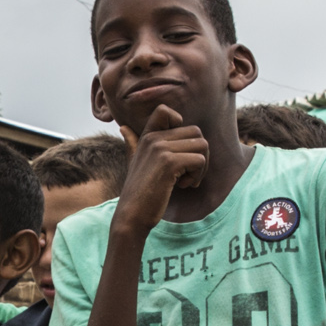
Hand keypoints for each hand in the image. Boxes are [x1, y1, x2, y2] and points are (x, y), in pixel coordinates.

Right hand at [113, 100, 210, 235]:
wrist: (132, 214)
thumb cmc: (138, 191)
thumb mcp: (134, 162)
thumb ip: (132, 143)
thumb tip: (124, 127)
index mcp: (146, 136)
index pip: (165, 111)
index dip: (182, 126)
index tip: (179, 149)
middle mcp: (153, 138)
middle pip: (196, 132)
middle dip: (199, 154)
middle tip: (188, 173)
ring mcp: (160, 149)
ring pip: (202, 145)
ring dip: (200, 166)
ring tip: (185, 180)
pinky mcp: (169, 163)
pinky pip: (200, 160)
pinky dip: (197, 176)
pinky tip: (182, 185)